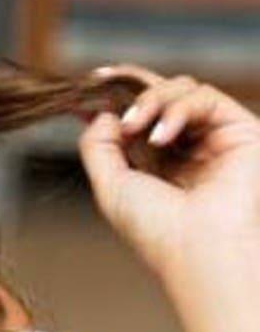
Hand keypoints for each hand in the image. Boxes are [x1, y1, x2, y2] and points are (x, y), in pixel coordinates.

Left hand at [76, 64, 259, 281]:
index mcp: (159, 160)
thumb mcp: (110, 184)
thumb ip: (98, 145)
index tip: (91, 82)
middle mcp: (188, 146)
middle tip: (103, 85)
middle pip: (159, 91)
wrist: (199, 250)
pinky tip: (160, 137)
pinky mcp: (240, 131)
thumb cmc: (156, 229)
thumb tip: (101, 112)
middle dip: (128, 84)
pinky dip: (176, 109)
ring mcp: (214, 137)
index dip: (115, 92)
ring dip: (149, 99)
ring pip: (180, 88)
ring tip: (134, 127)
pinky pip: (204, 97)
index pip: (139, 111)